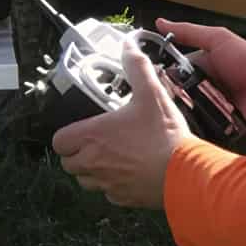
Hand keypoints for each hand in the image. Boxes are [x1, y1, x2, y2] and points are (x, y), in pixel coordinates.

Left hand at [51, 35, 197, 208]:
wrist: (186, 173)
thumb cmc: (164, 135)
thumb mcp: (151, 93)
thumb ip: (136, 67)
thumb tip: (128, 46)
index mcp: (93, 136)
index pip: (59, 142)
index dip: (67, 136)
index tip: (82, 130)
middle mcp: (94, 162)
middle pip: (68, 164)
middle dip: (77, 154)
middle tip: (97, 142)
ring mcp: (108, 184)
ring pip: (86, 181)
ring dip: (93, 171)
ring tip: (113, 157)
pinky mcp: (124, 200)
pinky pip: (108, 194)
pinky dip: (113, 186)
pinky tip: (131, 173)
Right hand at [156, 18, 245, 130]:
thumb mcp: (217, 39)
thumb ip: (189, 33)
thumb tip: (159, 23)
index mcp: (201, 68)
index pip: (172, 73)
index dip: (159, 75)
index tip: (144, 77)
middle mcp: (203, 88)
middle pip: (175, 94)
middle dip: (167, 96)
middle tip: (155, 98)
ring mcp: (210, 108)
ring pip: (184, 112)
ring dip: (178, 111)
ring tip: (166, 113)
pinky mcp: (218, 126)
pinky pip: (199, 128)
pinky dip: (193, 127)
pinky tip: (181, 126)